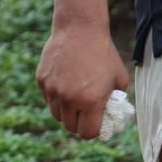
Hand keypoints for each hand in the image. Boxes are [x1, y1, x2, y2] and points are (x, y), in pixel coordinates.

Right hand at [36, 22, 130, 137]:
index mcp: (90, 101)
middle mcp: (69, 98)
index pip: (87, 133)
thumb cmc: (103, 53)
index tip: (95, 123)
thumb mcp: (119, 79)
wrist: (80, 28)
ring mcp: (53, 89)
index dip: (93, 130)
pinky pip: (48, 98)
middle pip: (70, 127)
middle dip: (79, 122)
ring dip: (66, 111)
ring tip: (74, 97)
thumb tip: (110, 116)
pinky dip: (55, 96)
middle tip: (84, 111)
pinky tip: (65, 82)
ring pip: (56, 114)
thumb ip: (115, 101)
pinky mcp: (42, 80)